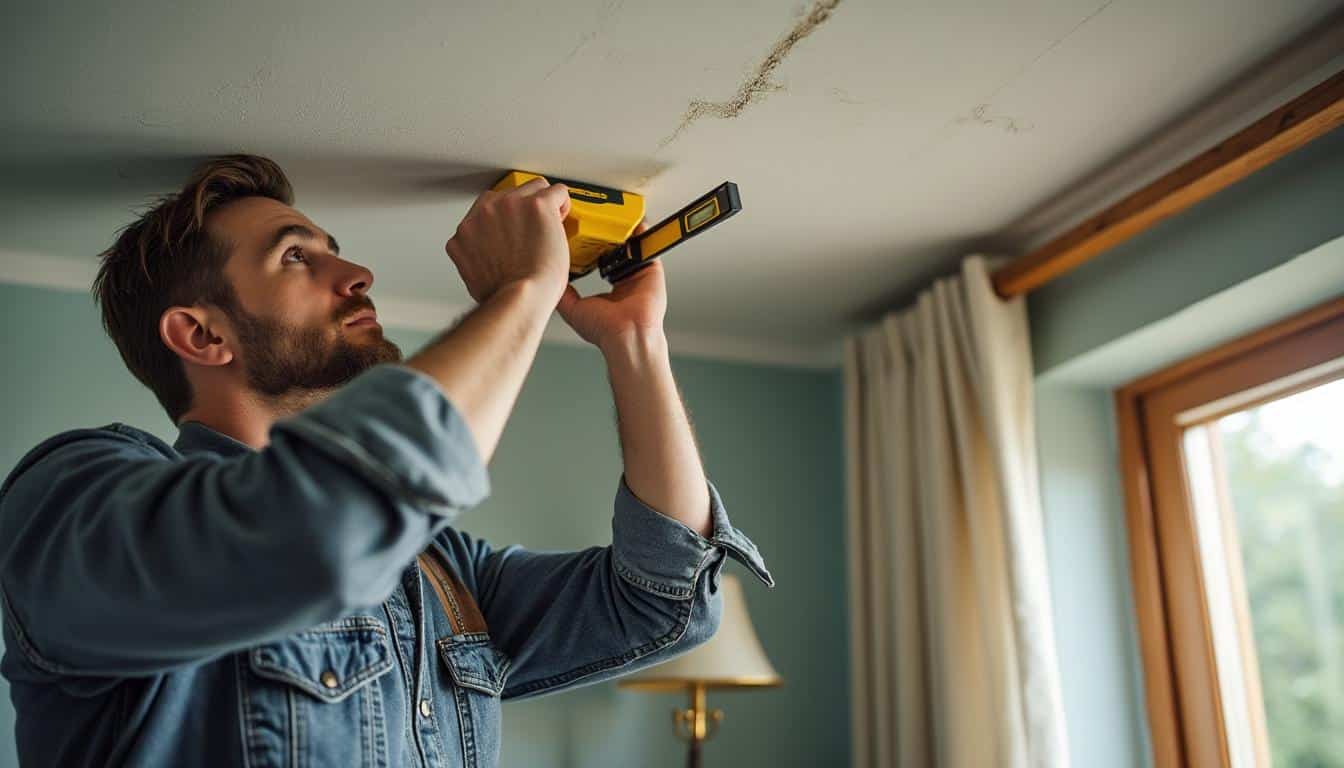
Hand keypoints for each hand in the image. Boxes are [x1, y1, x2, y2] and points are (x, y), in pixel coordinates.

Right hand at [445, 177, 571, 305]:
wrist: (519, 298)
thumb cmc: (502, 294)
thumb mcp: (474, 273)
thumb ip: (478, 255)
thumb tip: (491, 254)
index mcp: (467, 229)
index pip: (488, 209)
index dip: (507, 221)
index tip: (517, 232)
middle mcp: (485, 212)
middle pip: (509, 195)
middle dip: (523, 212)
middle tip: (534, 233)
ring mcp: (509, 205)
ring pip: (533, 188)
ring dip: (543, 205)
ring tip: (550, 226)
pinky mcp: (537, 205)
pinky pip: (556, 191)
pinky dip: (562, 204)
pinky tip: (562, 218)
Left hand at [556, 222, 667, 351]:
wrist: (625, 334)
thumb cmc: (602, 329)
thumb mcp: (572, 308)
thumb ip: (562, 293)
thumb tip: (547, 281)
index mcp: (610, 290)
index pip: (601, 260)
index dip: (590, 245)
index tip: (578, 232)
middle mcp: (626, 279)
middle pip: (617, 248)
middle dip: (606, 233)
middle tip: (592, 218)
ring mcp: (640, 273)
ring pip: (632, 244)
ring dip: (623, 228)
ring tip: (609, 213)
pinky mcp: (652, 268)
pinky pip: (649, 244)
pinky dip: (642, 230)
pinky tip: (630, 218)